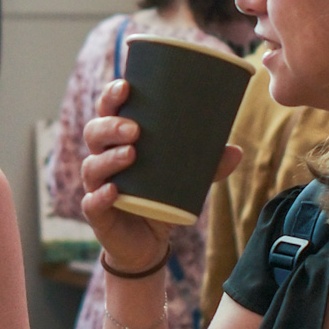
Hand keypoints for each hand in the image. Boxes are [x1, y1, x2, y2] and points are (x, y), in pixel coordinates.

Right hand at [78, 80, 242, 270]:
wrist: (146, 243)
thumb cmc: (159, 198)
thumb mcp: (184, 179)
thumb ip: (207, 165)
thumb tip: (236, 150)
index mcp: (118, 141)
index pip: (107, 111)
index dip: (111, 97)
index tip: (126, 85)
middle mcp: (102, 158)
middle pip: (94, 133)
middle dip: (111, 126)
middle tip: (136, 129)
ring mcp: (96, 186)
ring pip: (92, 165)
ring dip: (109, 158)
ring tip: (131, 154)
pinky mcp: (98, 214)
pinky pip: (92, 202)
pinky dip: (100, 196)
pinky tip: (113, 191)